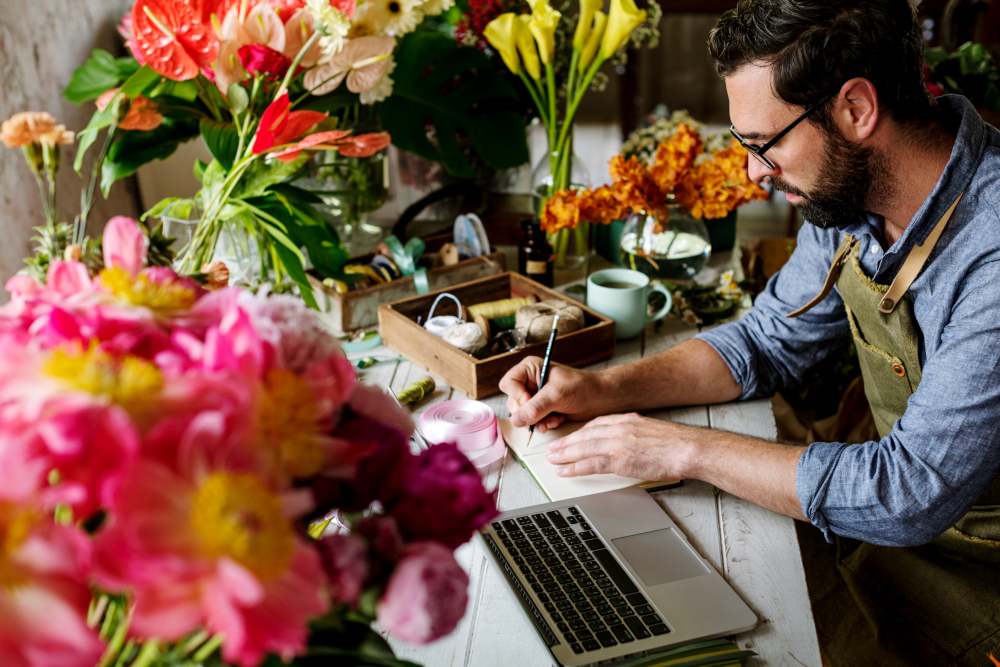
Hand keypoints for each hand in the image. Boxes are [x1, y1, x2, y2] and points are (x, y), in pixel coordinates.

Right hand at [499, 357, 605, 433]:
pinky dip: (543, 424)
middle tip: (540, 418)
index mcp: (530, 369)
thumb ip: (536, 407)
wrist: (600, 398)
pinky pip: (532, 421)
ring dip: (536, 422)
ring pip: (521, 415)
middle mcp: (529, 382)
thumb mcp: (558, 395)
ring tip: (552, 420)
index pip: (509, 384)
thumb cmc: (583, 387)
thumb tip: (517, 419)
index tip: (531, 404)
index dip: (517, 397)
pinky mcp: (541, 409)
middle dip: (528, 414)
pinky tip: (556, 421)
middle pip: (512, 402)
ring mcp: (535, 397)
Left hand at [545, 413, 694, 480]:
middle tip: (553, 448)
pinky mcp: (619, 460)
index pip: (595, 424)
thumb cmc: (675, 443)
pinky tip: (565, 472)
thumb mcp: (650, 429)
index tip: (570, 437)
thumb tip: (627, 443)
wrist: (687, 448)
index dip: (579, 432)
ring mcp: (617, 443)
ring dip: (564, 455)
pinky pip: (590, 464)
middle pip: (584, 434)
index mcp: (626, 419)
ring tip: (552, 460)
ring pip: (582, 448)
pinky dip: (574, 468)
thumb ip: (634, 433)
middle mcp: (618, 428)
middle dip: (566, 442)